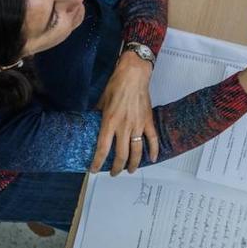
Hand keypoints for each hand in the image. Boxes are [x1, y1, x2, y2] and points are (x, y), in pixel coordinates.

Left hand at [92, 52, 157, 175]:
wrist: (134, 75)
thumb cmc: (116, 85)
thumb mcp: (101, 102)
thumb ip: (98, 116)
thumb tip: (93, 123)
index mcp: (109, 122)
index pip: (102, 149)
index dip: (97, 163)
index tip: (94, 170)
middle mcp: (123, 127)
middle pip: (121, 155)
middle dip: (116, 168)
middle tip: (114, 173)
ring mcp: (137, 125)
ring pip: (137, 151)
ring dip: (133, 164)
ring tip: (130, 170)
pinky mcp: (148, 121)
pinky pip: (152, 139)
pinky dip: (153, 150)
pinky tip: (152, 158)